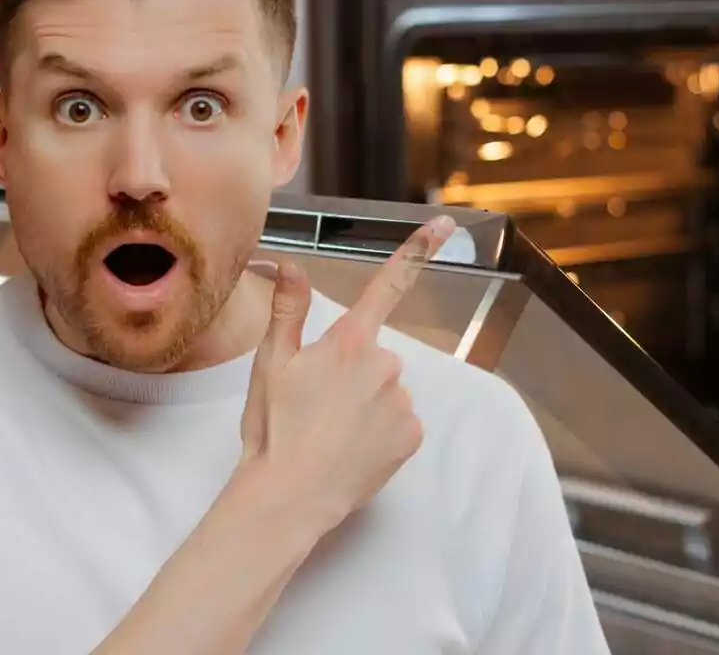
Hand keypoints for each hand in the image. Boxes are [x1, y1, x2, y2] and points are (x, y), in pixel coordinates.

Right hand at [240, 215, 456, 530]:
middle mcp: (385, 363)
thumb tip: (291, 263)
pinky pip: (400, 421)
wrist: (290, 496)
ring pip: (387, 390)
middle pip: (374, 355)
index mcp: (350, 340)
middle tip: (317, 404)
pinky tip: (352, 448)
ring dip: (366, 405)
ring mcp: (403, 400)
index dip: (420, 248)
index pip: (389, 283)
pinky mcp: (413, 434)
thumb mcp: (271, 363)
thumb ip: (288, 309)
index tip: (447, 223)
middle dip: (352, 372)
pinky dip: (380, 432)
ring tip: (330, 432)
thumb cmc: (274, 428)